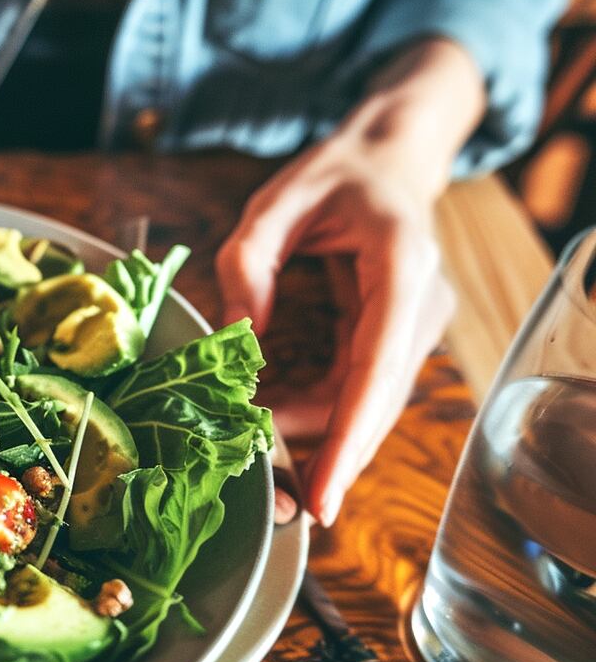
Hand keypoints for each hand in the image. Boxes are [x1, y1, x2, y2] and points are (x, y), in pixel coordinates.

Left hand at [215, 38, 483, 525]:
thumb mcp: (275, 200)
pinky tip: (278, 424)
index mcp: (402, 263)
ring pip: (372, 402)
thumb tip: (239, 337)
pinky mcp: (398, 334)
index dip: (349, 434)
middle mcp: (421, 301)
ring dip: (323, 437)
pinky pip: (362, 387)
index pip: (378, 364)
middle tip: (285, 504)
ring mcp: (416, 322)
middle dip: (335, 455)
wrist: (389, 157)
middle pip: (379, 399)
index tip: (327, 492)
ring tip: (264, 461)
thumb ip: (248, 261)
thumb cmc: (332, 173)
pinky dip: (324, 412)